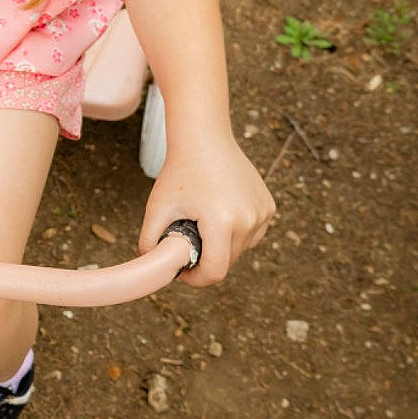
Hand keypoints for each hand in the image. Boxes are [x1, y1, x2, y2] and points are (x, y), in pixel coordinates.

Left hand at [138, 129, 274, 287]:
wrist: (204, 139)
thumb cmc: (180, 172)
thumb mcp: (157, 207)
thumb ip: (149, 241)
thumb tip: (152, 267)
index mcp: (222, 221)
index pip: (215, 271)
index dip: (196, 279)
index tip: (183, 271)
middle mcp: (248, 219)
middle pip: (227, 262)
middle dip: (207, 258)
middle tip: (189, 239)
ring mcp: (262, 212)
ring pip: (240, 249)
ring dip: (222, 245)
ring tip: (204, 220)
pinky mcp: (269, 207)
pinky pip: (251, 234)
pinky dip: (236, 232)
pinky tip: (221, 211)